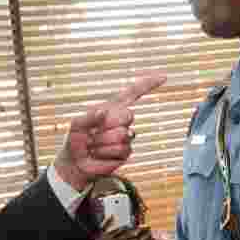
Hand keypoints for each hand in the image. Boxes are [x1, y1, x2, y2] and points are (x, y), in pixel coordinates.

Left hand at [53, 72, 166, 191]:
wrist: (76, 162)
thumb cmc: (76, 139)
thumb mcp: (77, 124)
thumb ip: (89, 117)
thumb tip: (103, 113)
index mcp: (112, 108)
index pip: (133, 93)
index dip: (148, 85)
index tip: (163, 77)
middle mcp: (121, 120)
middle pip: (128, 115)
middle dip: (109, 124)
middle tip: (94, 133)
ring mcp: (126, 136)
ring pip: (123, 135)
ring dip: (103, 142)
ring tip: (94, 145)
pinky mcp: (126, 152)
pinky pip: (121, 149)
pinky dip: (105, 153)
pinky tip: (99, 154)